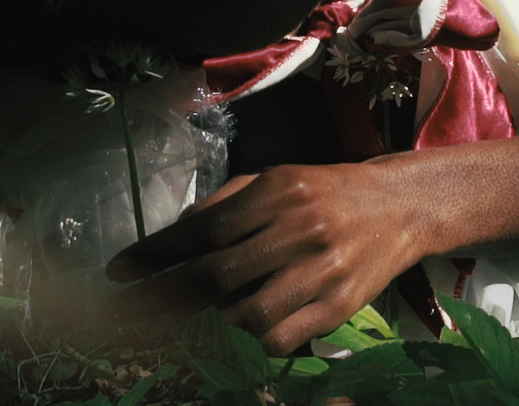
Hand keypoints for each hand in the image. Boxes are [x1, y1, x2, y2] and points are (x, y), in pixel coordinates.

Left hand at [103, 161, 433, 354]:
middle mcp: (299, 230)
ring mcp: (321, 272)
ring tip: (214, 313)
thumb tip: (176, 237)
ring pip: (247, 315)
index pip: (203, 229)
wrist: (400, 208)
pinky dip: (255, 339)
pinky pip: (281, 339)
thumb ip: (228, 204)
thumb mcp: (277, 180)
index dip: (155, 254)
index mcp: (278, 192)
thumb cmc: (326, 193)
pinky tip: (254, 324)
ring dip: (217, 320)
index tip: (118, 271)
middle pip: (216, 275)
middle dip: (165, 297)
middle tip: (129, 312)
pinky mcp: (340, 307)